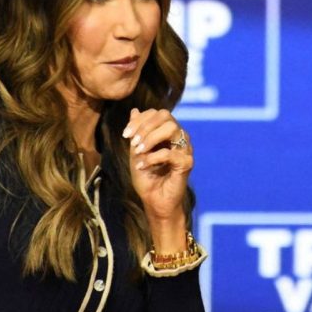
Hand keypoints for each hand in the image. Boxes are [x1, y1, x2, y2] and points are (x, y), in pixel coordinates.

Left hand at [123, 108, 192, 231]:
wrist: (154, 201)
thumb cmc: (147, 178)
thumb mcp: (136, 152)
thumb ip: (137, 133)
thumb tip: (134, 110)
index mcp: (168, 133)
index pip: (157, 113)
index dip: (140, 120)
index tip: (125, 134)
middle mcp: (179, 138)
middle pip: (166, 116)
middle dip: (145, 126)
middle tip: (133, 142)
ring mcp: (185, 149)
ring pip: (172, 128)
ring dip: (151, 138)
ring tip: (138, 151)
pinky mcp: (187, 163)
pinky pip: (170, 153)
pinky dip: (153, 158)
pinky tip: (143, 166)